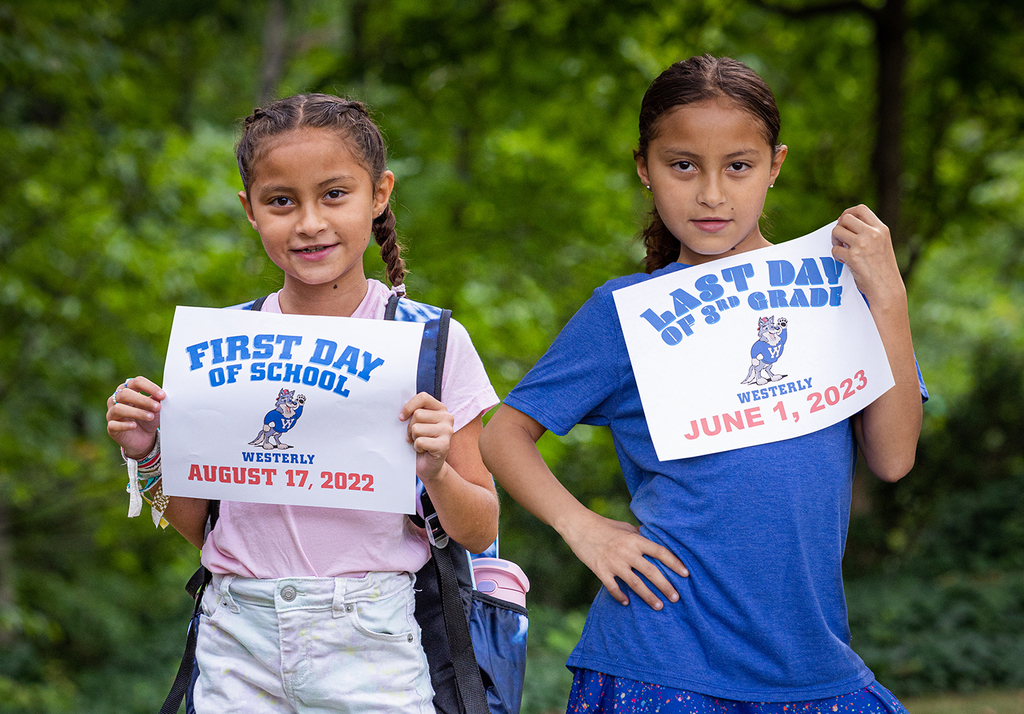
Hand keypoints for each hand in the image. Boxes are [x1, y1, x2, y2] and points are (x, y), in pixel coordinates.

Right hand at [106, 376, 164, 458]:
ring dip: (136, 412)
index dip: (149, 387)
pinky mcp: (111, 428)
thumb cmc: (148, 418)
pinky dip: (124, 425)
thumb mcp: (155, 408)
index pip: (136, 382)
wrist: (144, 438)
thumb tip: (162, 395)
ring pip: (118, 408)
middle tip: (158, 407)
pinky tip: (134, 425)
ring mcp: (112, 413)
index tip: (162, 395)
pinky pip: (113, 424)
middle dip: (143, 400)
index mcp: (128, 390)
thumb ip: (157, 400)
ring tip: (150, 417)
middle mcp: (117, 399)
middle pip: (125, 393)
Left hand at [399, 392, 453, 483]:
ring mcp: (448, 431)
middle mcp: (447, 417)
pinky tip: (423, 450)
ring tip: (420, 442)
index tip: (402, 418)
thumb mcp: (417, 423)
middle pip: (417, 414)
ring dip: (413, 438)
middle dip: (410, 427)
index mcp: (440, 409)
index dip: (409, 407)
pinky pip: (420, 441)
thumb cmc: (421, 441)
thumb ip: (413, 413)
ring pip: (417, 428)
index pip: (423, 397)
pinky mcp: (444, 445)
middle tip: (415, 436)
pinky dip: (417, 447)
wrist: (428, 465)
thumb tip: (401, 412)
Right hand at [561, 510, 687, 610]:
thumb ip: (640, 537)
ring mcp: (614, 563)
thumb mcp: (625, 527)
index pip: (660, 552)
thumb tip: (654, 543)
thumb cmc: (604, 525)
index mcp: (635, 540)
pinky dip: (620, 596)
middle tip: (677, 598)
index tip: (686, 574)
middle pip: (651, 572)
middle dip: (666, 586)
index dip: (674, 563)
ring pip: (636, 583)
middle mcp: (627, 552)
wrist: (579, 526)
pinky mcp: (600, 570)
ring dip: (649, 596)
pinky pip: (613, 587)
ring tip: (659, 606)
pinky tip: (627, 603)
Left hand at [831, 205, 905, 305]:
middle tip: (840, 238)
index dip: (848, 212)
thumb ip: (869, 233)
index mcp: (881, 229)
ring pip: (837, 231)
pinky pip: (835, 249)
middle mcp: (872, 233)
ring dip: (835, 240)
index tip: (843, 221)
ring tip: (842, 249)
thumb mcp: (882, 244)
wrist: (887, 288)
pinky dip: (836, 255)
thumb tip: (845, 223)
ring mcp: (862, 244)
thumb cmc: (883, 269)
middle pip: (846, 218)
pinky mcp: (853, 256)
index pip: (861, 209)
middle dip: (839, 226)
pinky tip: (844, 261)